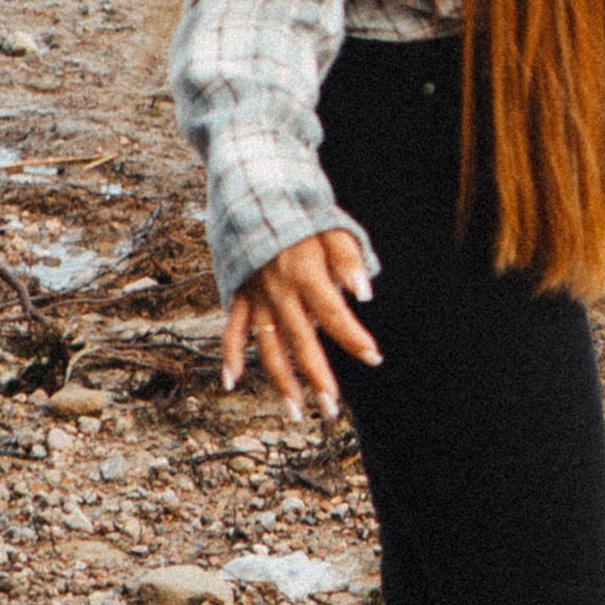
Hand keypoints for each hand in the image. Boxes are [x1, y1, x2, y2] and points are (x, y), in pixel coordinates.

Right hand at [222, 227, 378, 424]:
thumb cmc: (299, 211)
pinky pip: (231, 329)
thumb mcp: (332, 226)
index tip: (374, 357)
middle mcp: (279, 291)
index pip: (334, 314)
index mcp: (306, 274)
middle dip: (317, 378)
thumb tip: (366, 293)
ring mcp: (256, 296)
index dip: (354, 338)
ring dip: (281, 381)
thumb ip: (349, 259)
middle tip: (332, 410)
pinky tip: (232, 382)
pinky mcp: (237, 294)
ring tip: (294, 413)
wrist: (252, 191)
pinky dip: (230, 355)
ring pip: (267, 347)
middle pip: (301, 342)